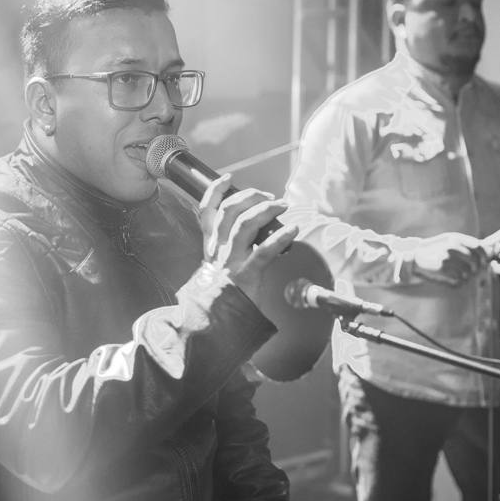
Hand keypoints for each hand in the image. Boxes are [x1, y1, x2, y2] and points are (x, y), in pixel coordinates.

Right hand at [199, 173, 297, 298]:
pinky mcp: (246, 275)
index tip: (227, 178)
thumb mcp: (220, 266)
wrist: (219, 322)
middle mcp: (218, 249)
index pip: (206, 211)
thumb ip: (230, 247)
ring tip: (283, 206)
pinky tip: (293, 230)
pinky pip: (264, 251)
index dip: (215, 191)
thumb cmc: (225, 293)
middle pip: (229, 210)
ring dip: (266, 210)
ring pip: (245, 224)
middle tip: (269, 197)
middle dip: (251, 196)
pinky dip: (280, 237)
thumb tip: (255, 228)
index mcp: (211, 245)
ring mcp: (230, 261)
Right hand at [412, 232, 487, 285]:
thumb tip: (486, 251)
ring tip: (464, 277)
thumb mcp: (448, 240)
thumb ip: (465, 244)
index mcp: (456, 237)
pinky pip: (459, 277)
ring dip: (468, 276)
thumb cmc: (434, 249)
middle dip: (477, 269)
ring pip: (468, 270)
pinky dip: (460, 280)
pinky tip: (456, 280)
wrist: (414, 256)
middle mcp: (453, 245)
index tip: (484, 263)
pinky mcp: (442, 266)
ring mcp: (447, 256)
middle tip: (474, 273)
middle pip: (475, 260)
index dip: (484, 256)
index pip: (478, 247)